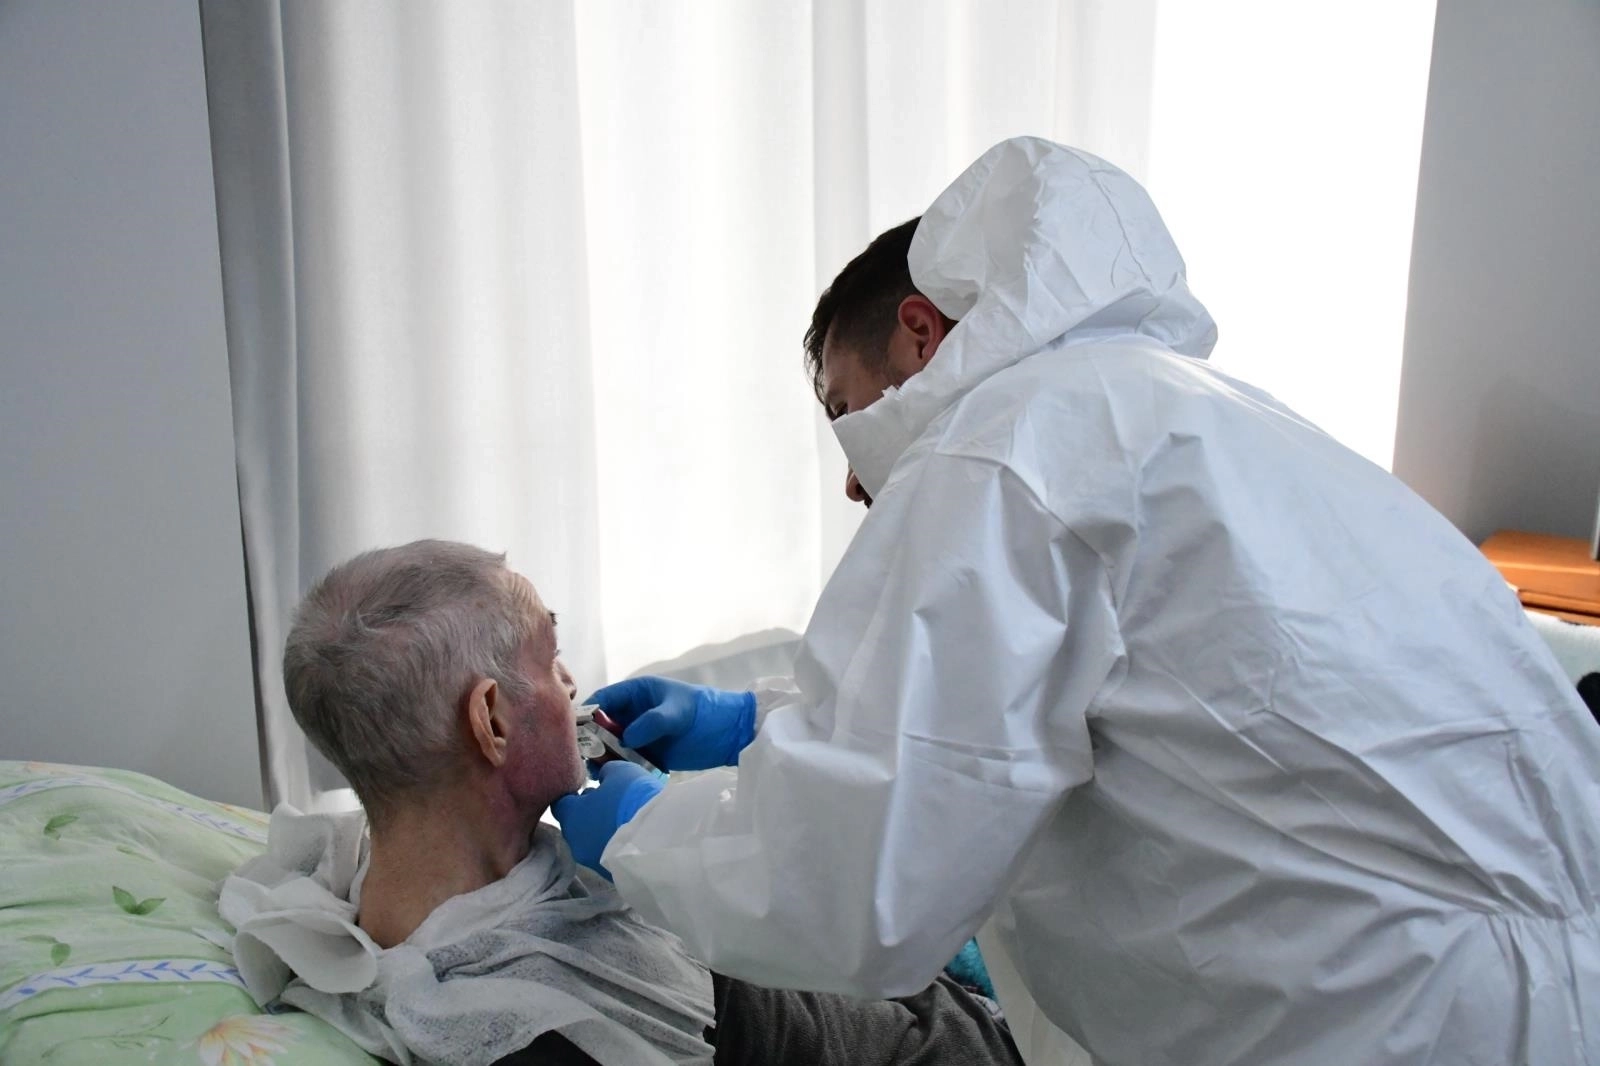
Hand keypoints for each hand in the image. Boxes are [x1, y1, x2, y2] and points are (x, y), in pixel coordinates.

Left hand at [551, 761, 662, 879]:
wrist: (657, 841)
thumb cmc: (632, 800)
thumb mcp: (620, 773)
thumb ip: (606, 773)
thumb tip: (604, 777)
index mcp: (570, 816)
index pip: (561, 803)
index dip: (574, 793)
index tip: (589, 786)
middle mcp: (575, 841)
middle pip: (576, 823)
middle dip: (588, 812)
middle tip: (609, 801)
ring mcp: (592, 861)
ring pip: (591, 840)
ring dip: (602, 830)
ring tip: (624, 819)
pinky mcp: (610, 874)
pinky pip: (608, 853)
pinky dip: (615, 844)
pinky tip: (632, 836)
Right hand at [585, 676, 756, 770]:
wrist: (732, 734)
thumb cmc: (707, 713)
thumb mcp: (679, 713)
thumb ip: (653, 722)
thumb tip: (626, 738)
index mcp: (638, 693)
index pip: (603, 700)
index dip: (588, 714)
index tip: (577, 733)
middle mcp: (634, 713)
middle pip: (602, 726)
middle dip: (592, 741)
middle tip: (588, 760)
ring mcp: (641, 735)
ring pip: (611, 746)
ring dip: (604, 758)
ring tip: (601, 773)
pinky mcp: (649, 754)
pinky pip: (626, 761)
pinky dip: (620, 769)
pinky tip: (615, 779)